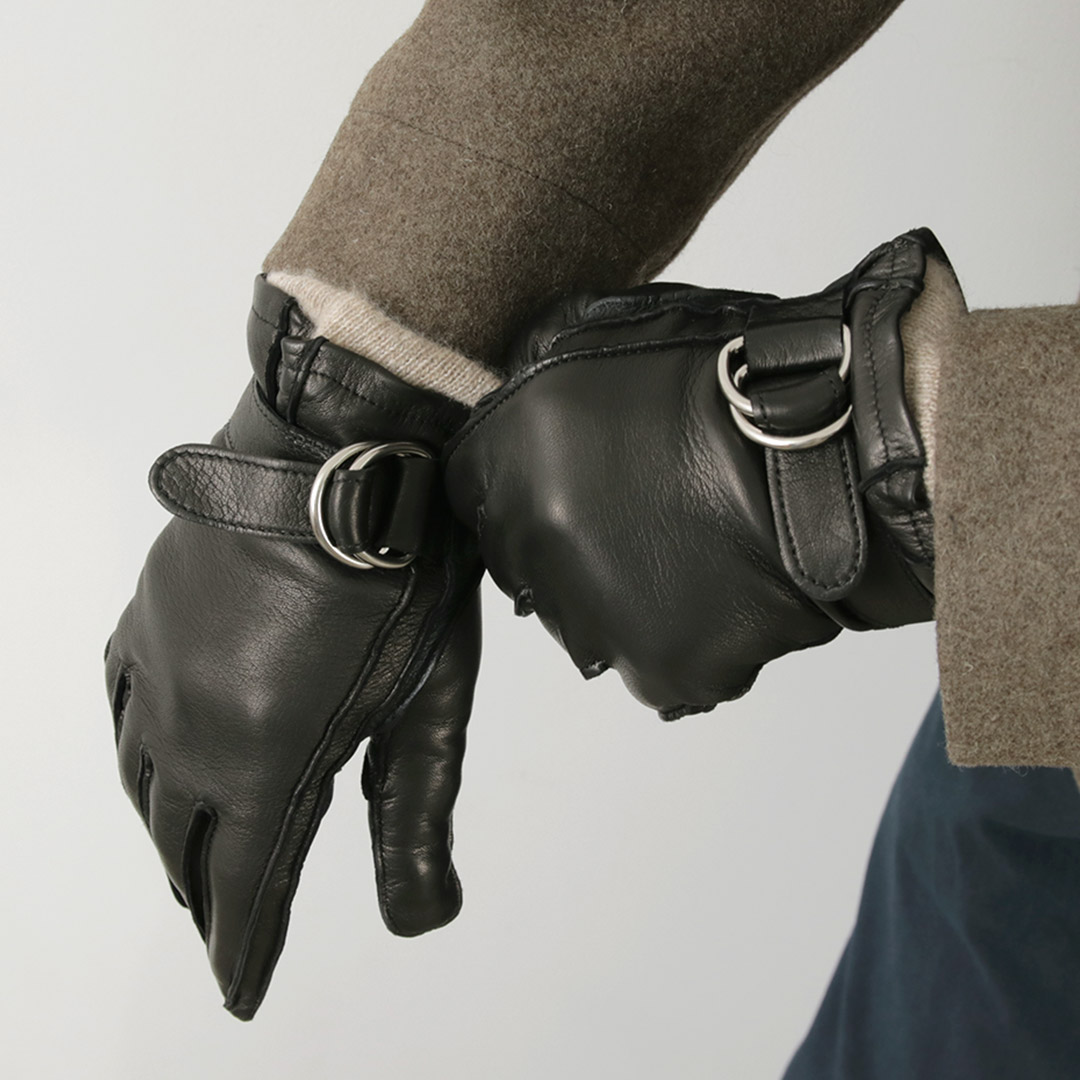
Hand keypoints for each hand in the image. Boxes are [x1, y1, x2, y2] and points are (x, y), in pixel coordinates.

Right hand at [105, 277, 480, 1018]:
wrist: (335, 451)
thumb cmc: (402, 574)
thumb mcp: (427, 700)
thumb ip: (413, 813)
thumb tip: (422, 920)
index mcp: (265, 759)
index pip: (246, 884)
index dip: (244, 946)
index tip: (241, 989)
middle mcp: (189, 728)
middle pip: (185, 843)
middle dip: (208, 895)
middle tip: (225, 924)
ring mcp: (156, 669)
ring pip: (142, 783)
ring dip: (166, 835)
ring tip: (188, 861)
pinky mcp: (144, 618)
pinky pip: (117, 708)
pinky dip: (133, 755)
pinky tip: (146, 756)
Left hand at [446, 231, 943, 717]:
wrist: (839, 444)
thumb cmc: (739, 376)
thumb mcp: (606, 327)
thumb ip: (531, 368)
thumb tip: (505, 394)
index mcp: (515, 456)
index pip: (470, 491)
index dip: (513, 483)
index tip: (555, 482)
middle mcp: (540, 545)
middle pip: (525, 567)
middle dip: (565, 545)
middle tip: (637, 515)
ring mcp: (600, 617)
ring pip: (589, 624)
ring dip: (624, 599)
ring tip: (691, 552)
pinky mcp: (666, 670)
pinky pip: (657, 667)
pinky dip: (684, 640)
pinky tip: (723, 591)